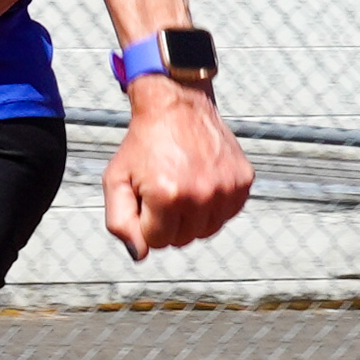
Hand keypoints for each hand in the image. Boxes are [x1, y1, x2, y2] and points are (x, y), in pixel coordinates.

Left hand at [101, 78, 251, 258]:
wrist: (177, 106)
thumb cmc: (143, 143)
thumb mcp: (116, 180)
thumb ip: (120, 222)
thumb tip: (141, 254)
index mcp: (167, 196)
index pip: (155, 242)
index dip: (146, 223)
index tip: (145, 198)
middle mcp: (201, 194)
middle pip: (182, 240)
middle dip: (168, 223)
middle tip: (162, 191)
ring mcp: (226, 188)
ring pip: (205, 232)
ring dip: (191, 218)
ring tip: (181, 187)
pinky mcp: (243, 181)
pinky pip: (226, 215)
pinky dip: (212, 207)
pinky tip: (201, 183)